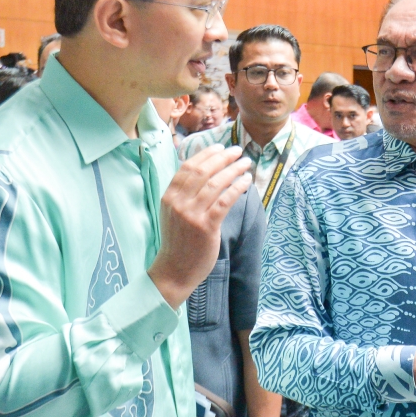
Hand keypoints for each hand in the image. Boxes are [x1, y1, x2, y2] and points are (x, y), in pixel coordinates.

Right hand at [148, 144, 251, 307]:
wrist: (175, 269)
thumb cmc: (179, 241)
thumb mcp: (173, 213)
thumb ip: (184, 194)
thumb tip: (205, 172)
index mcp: (169, 196)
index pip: (188, 167)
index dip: (206, 154)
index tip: (221, 147)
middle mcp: (178, 202)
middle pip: (203, 171)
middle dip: (223, 157)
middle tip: (238, 151)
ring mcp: (191, 214)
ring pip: (216, 183)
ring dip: (234, 170)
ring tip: (246, 163)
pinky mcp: (206, 226)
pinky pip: (225, 200)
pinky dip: (237, 187)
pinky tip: (246, 181)